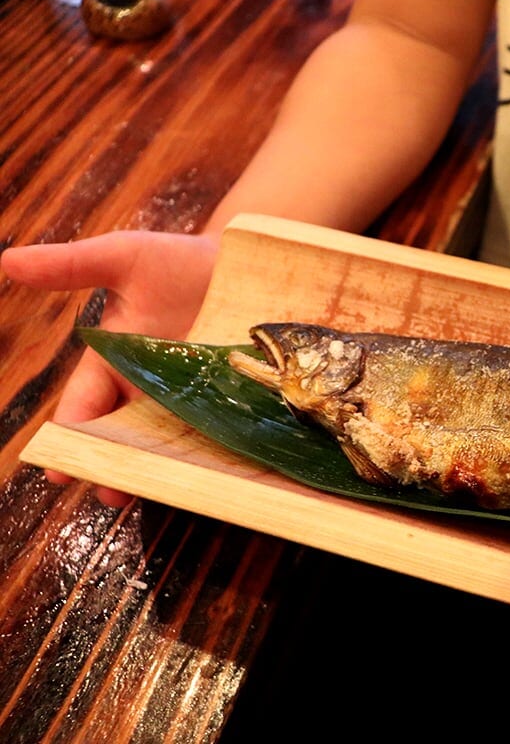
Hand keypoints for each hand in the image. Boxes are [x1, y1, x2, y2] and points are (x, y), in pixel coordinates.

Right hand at [2, 231, 218, 505]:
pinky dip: (217, 454)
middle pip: (125, 439)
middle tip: (111, 492)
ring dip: (164, 469)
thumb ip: (73, 266)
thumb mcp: (125, 257)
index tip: (59, 466)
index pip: (84, 407)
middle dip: (116, 466)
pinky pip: (221, 434)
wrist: (247, 261)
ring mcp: (193, 400)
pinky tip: (219, 473)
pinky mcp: (233, 403)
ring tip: (163, 491)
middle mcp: (150, 391)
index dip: (71, 436)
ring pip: (171, 445)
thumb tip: (9, 260)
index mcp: (115, 365)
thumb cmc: (178, 262)